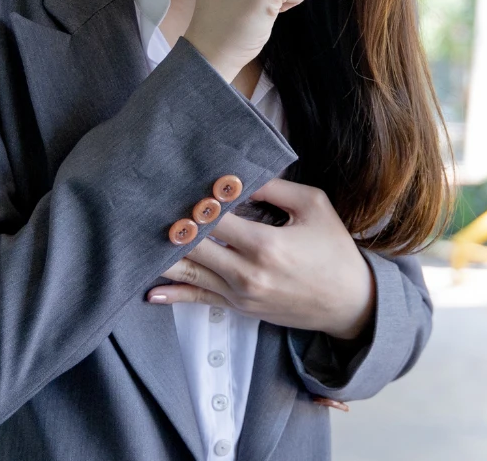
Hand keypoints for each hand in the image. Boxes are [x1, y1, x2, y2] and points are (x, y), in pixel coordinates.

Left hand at [147, 178, 375, 340]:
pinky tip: (150, 291)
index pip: (215, 218)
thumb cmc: (334, 250)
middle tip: (146, 205)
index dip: (196, 201)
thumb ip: (275, 188)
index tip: (179, 184)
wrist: (350, 303)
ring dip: (163, 256)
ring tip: (136, 240)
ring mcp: (240, 295)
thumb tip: (238, 177)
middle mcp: (247, 273)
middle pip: (194, 246)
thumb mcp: (314, 206)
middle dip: (172, 225)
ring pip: (190, 272)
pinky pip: (199, 300)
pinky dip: (174, 295)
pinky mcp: (239, 308)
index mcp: (265, 245)